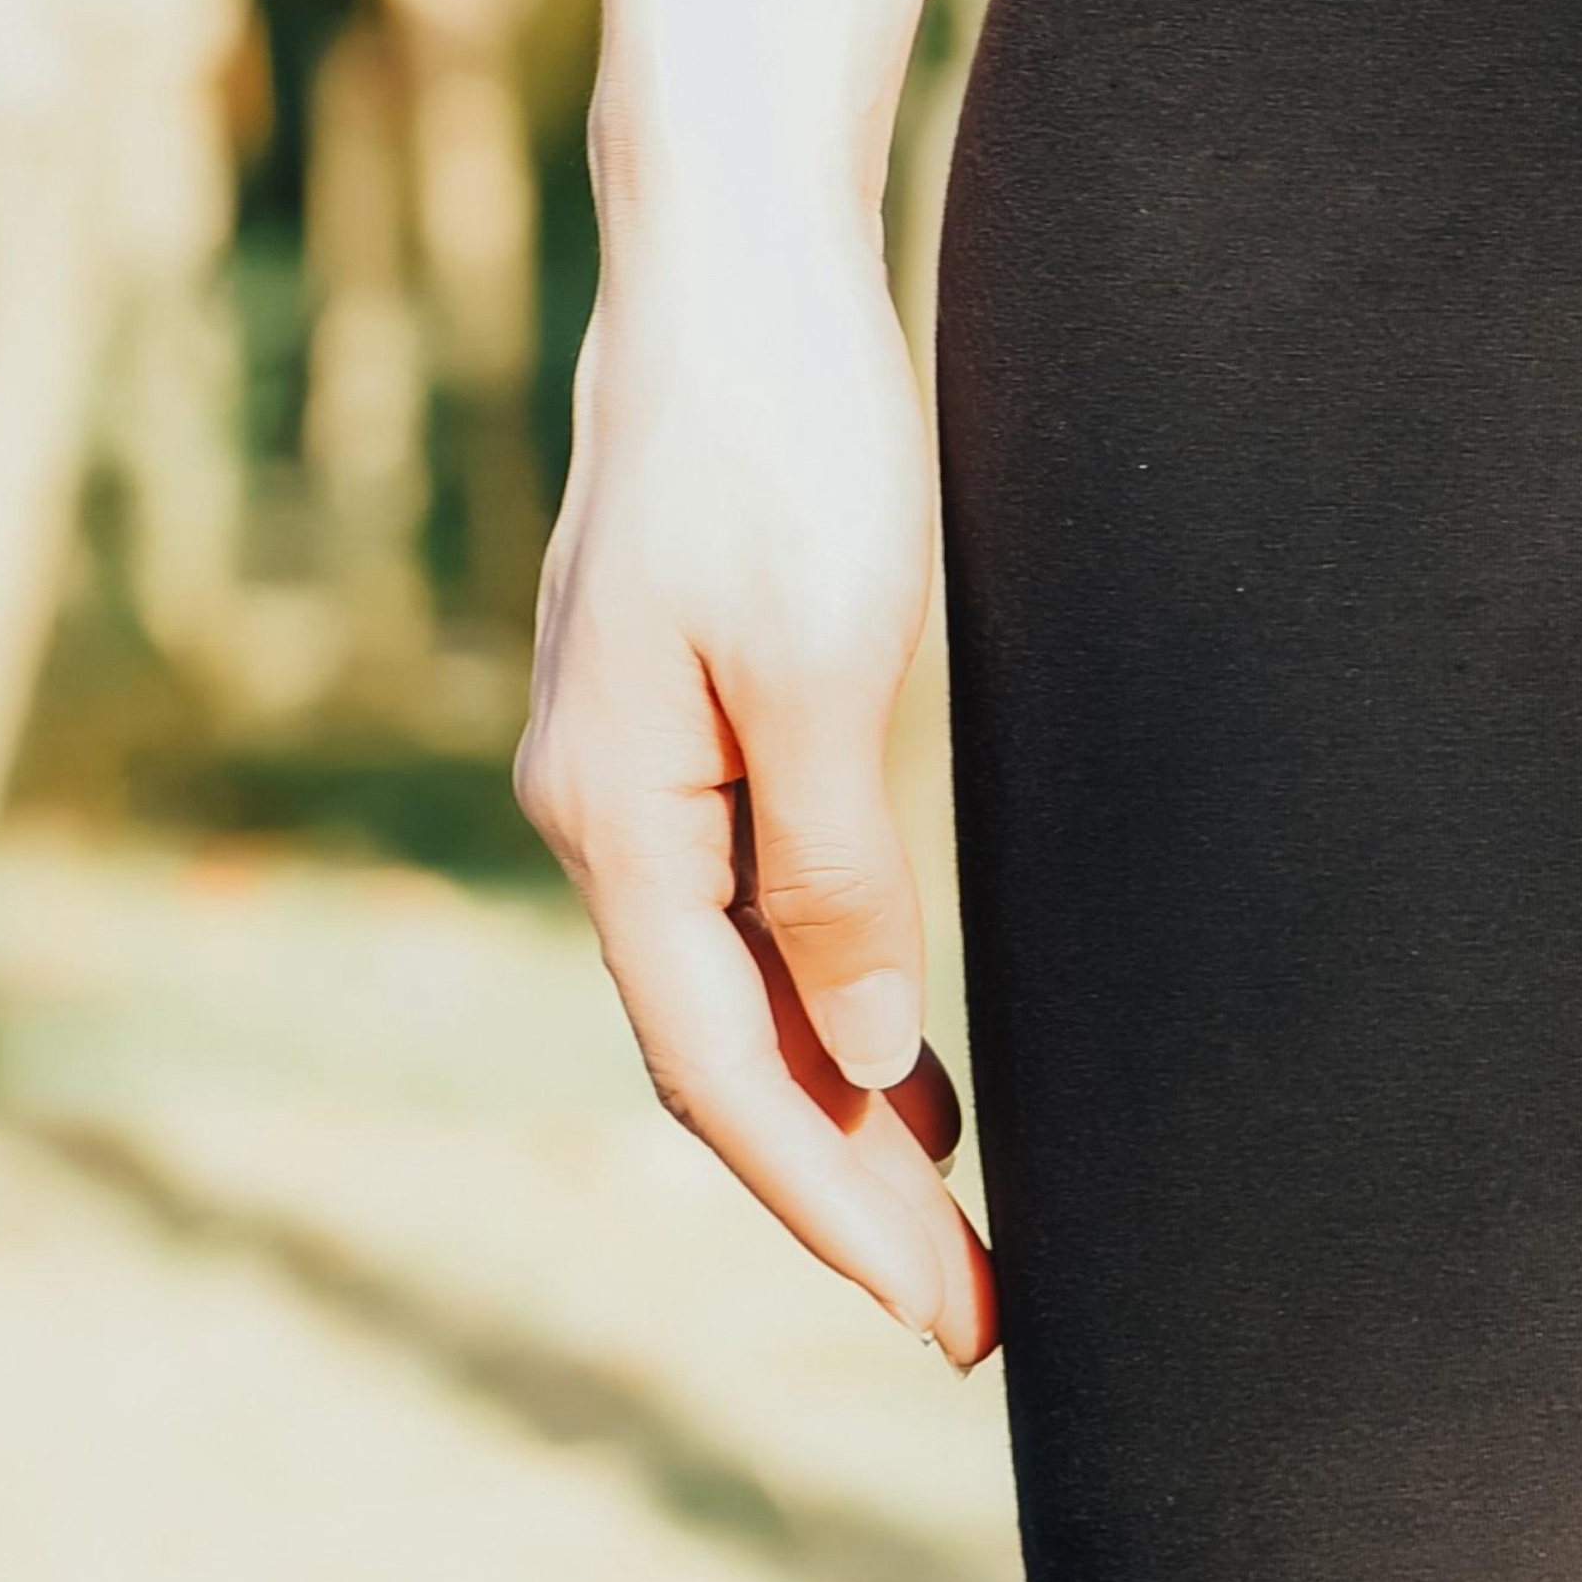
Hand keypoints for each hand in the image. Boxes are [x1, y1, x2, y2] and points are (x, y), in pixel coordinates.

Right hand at [515, 211, 1000, 1368]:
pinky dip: (827, 1013)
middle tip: (977, 1316)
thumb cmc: (790, 443)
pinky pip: (751, 918)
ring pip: (736, 1000)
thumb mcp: (831, 669)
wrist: (734, 264)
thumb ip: (832, 875)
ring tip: (953, 1229)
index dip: (836, 1212)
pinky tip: (908, 1068)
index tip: (947, 1317)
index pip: (728, 1080)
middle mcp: (604, 814)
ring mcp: (638, 771)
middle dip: (846, 1200)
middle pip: (724, 1065)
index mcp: (619, 820)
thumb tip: (859, 1061)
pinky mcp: (691, 720)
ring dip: (841, 1121)